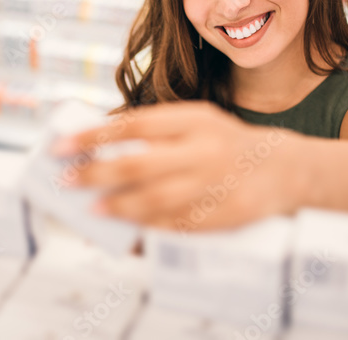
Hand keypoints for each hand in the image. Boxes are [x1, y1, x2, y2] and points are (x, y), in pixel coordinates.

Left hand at [52, 100, 303, 230]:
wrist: (284, 169)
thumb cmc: (226, 143)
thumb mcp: (197, 122)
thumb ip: (157, 130)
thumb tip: (99, 143)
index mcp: (195, 119)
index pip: (135, 124)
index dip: (94, 136)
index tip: (63, 146)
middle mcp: (204, 149)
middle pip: (139, 163)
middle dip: (96, 173)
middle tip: (67, 180)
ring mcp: (215, 184)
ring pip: (155, 199)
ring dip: (118, 205)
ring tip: (93, 208)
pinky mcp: (223, 215)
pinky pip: (176, 224)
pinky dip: (148, 227)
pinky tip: (127, 228)